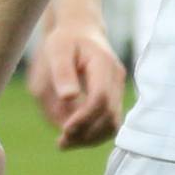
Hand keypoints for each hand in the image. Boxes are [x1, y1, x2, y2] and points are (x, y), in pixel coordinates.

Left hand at [26, 20, 125, 149]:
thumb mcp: (57, 50)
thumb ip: (61, 73)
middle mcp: (116, 77)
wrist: (80, 31)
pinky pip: (109, 122)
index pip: (100, 98)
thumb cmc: (65, 41)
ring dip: (91, 138)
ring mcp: (118, 88)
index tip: (64, 130)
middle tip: (61, 142)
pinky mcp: (114, 97)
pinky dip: (93, 133)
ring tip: (65, 142)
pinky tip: (72, 135)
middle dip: (86, 133)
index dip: (84, 118)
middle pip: (110, 115)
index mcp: (103, 63)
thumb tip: (69, 98)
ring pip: (113, 124)